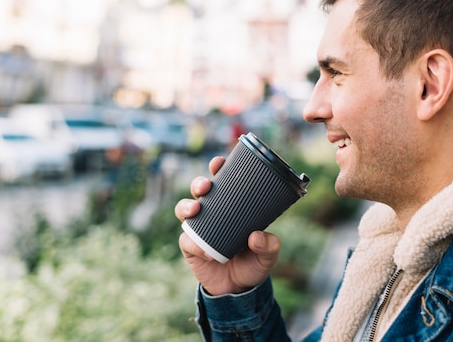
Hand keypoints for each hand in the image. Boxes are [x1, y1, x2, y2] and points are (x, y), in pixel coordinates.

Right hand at [175, 156, 281, 294]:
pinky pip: (187, 241)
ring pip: (184, 209)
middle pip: (198, 191)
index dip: (217, 168)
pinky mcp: (190, 248)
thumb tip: (256, 236)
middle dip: (198, 183)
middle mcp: (211, 213)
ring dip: (186, 206)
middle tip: (205, 187)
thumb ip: (269, 246)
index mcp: (230, 206)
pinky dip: (195, 244)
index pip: (222, 181)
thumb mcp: (268, 254)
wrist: (239, 290)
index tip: (218, 163)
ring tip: (195, 209)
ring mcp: (198, 229)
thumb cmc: (254, 262)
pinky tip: (205, 251)